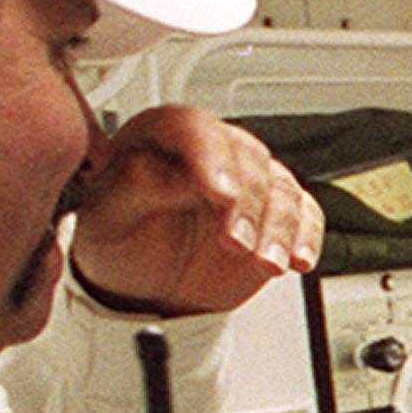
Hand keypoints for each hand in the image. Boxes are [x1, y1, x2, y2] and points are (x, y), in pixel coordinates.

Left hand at [68, 107, 322, 316]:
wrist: (143, 285)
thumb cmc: (120, 241)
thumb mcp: (105, 217)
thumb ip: (136, 188)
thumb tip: (174, 177)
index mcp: (161, 137)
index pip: (192, 128)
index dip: (210, 156)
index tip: (219, 194)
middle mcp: (210, 152)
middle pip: (247, 158)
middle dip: (248, 204)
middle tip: (235, 242)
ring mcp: (247, 182)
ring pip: (281, 187)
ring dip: (279, 228)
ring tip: (264, 262)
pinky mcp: (273, 214)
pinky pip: (305, 213)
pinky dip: (306, 237)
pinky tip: (298, 259)